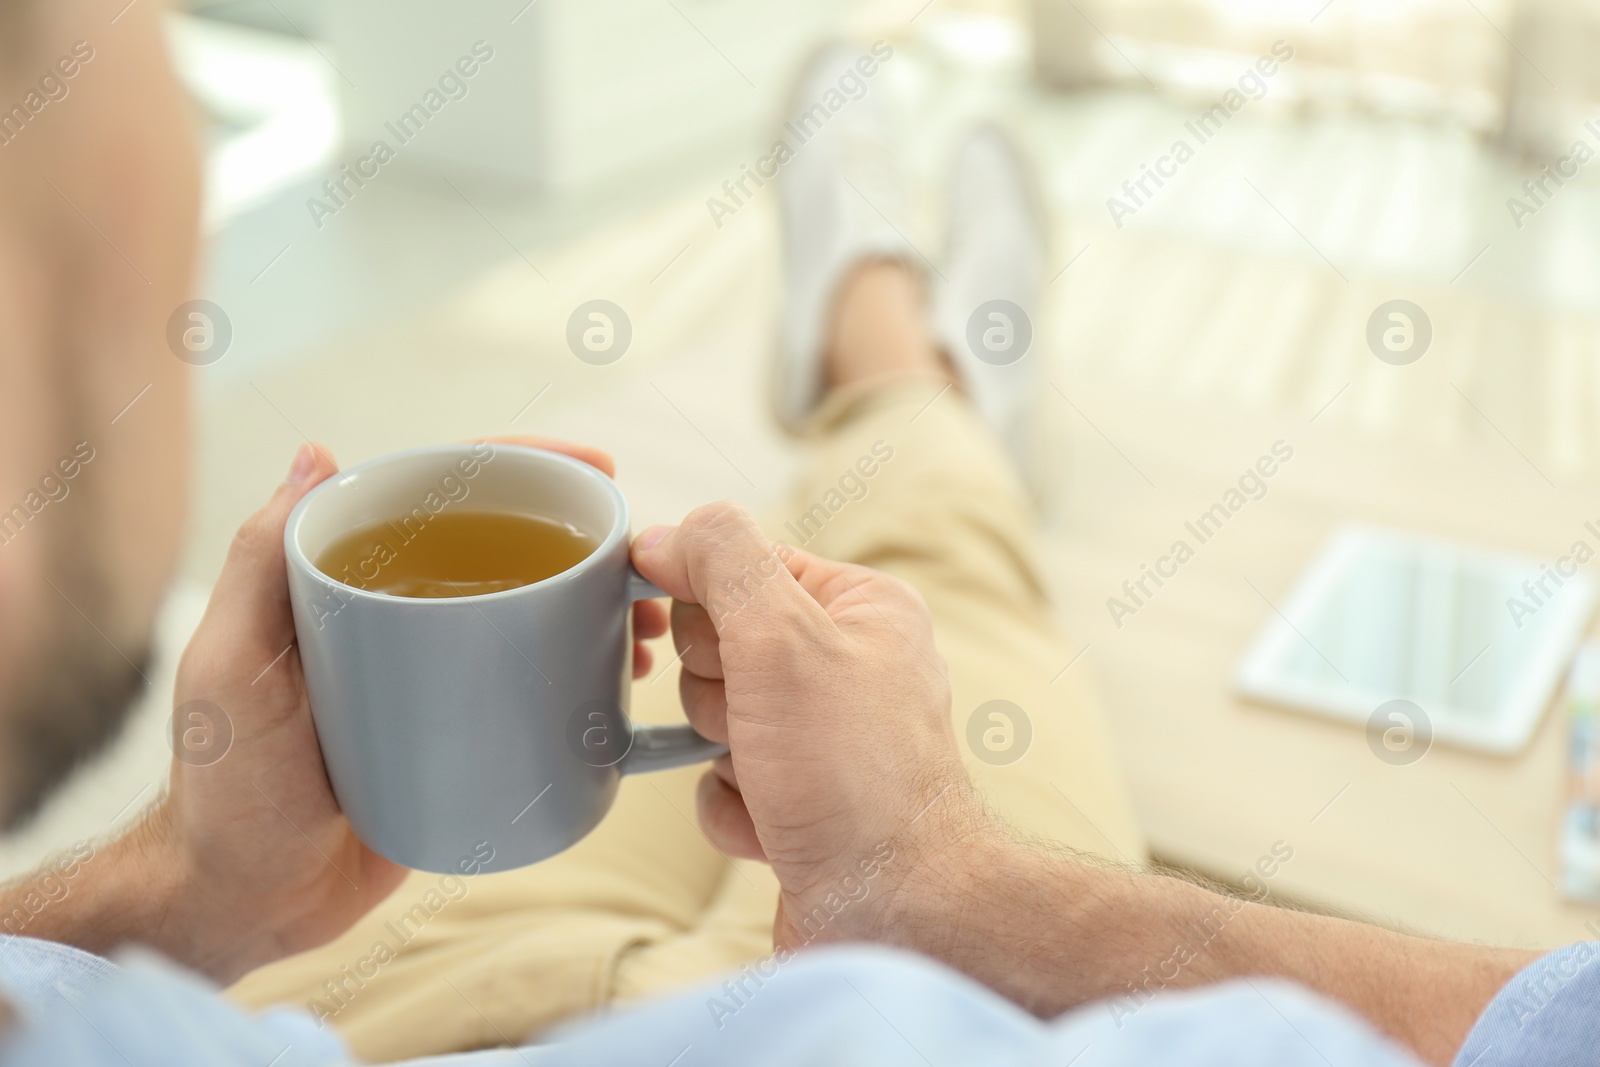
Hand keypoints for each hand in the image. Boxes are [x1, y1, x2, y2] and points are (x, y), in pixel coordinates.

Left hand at [142, 436, 663, 981]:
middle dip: (585, 546)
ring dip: (598, 607)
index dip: (522, 466)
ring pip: (533, 614)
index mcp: (345, 577)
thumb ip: (257, 563)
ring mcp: (438, 671)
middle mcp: (398, 610)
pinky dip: (584, 672)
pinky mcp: (466, 730)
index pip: (442, 493)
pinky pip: (535, 684)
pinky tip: (620, 683)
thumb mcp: (230, 668)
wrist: (249, 902)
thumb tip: (316, 453)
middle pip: (505, 548)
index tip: (594, 469)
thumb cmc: (225, 787)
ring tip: (645, 631)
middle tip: (641, 572)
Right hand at [630, 501, 985, 947]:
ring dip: (724, 752)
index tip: (698, 635)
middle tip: (757, 719)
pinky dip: (735, 807)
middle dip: (717, 688)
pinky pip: (719, 782)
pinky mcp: (800, 798)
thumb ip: (724, 560)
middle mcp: (848, 664)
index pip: (743, 563)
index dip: (706, 602)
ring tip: (776, 776)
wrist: (892, 909)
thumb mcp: (781, 635)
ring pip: (712, 714)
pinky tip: (778, 823)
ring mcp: (824, 736)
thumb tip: (670, 533)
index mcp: (860, 606)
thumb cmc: (852, 772)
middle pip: (718, 641)